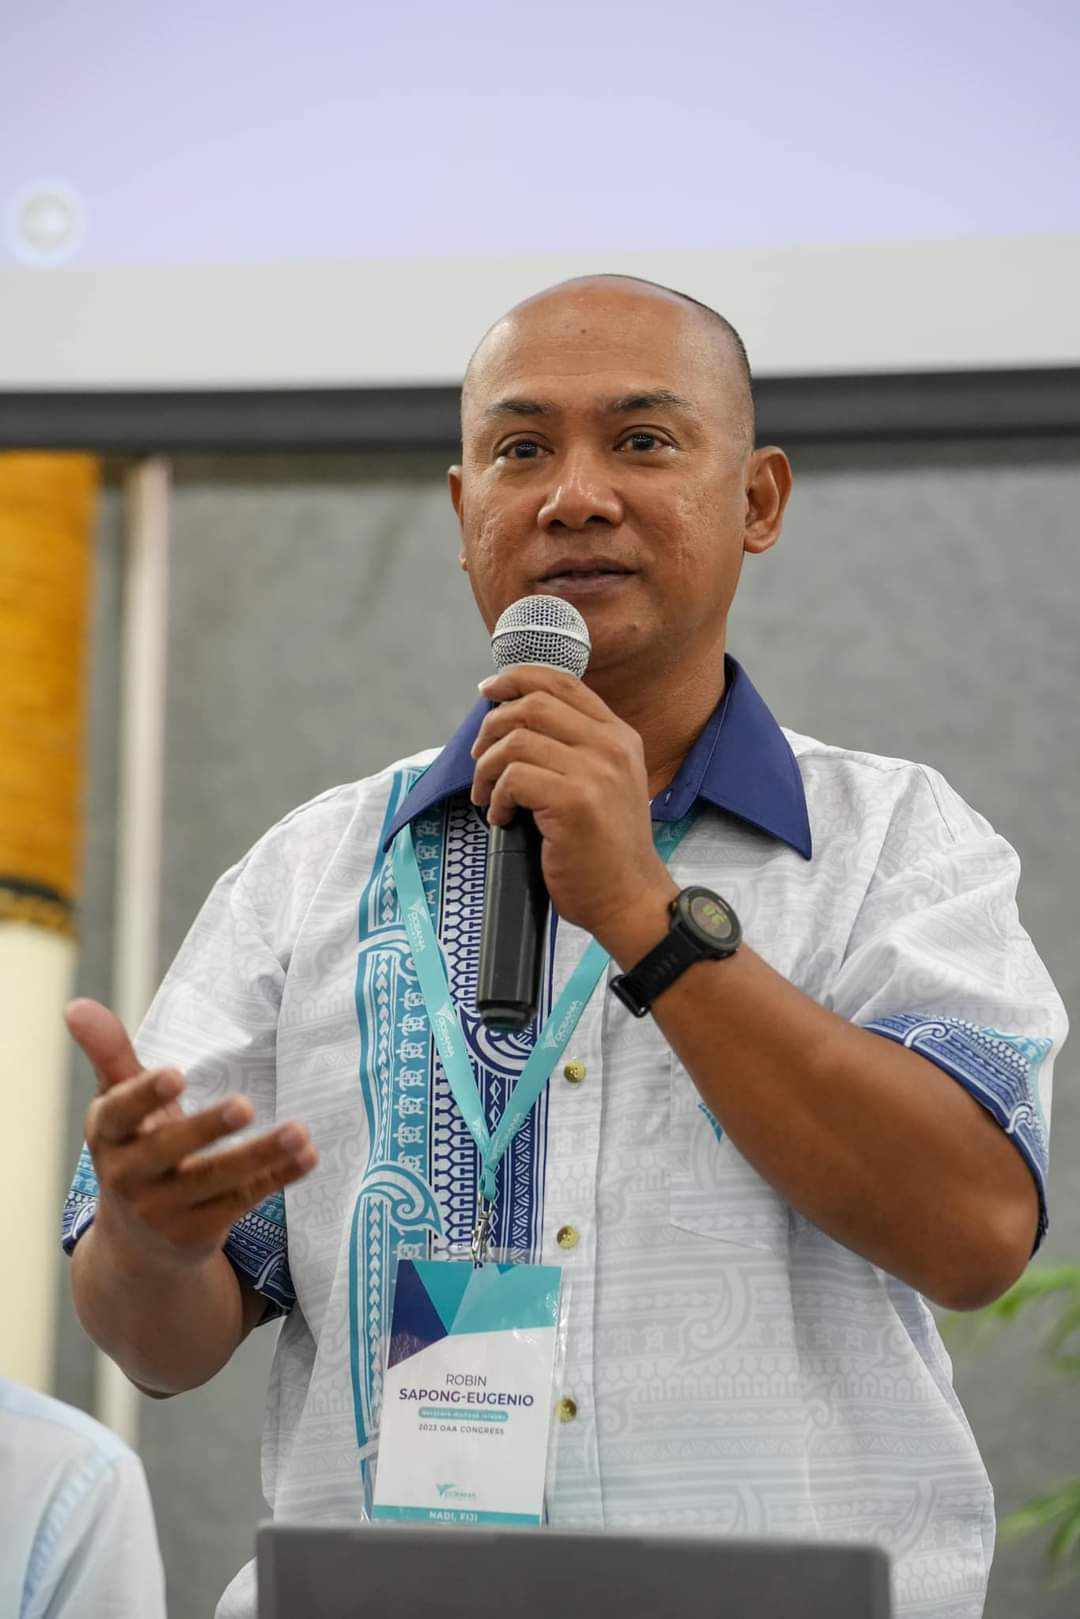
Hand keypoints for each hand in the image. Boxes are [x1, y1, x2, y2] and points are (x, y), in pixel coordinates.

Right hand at [66, 998, 316, 1272]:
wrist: (136, 1246)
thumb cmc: (135, 1150)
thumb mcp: (119, 1107)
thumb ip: (109, 1054)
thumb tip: (76, 1004)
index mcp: (109, 1136)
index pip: (120, 1115)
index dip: (145, 1095)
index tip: (176, 1073)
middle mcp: (130, 1177)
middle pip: (169, 1150)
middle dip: (207, 1128)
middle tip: (245, 1105)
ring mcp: (164, 1211)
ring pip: (216, 1181)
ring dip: (260, 1155)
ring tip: (298, 1131)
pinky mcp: (199, 1233)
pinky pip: (242, 1201)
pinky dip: (277, 1178)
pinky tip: (308, 1155)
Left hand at [469, 664, 674, 942]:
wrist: (629, 898)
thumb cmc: (605, 848)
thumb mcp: (604, 783)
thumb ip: (573, 748)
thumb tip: (510, 719)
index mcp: (618, 736)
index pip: (561, 681)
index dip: (516, 678)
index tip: (489, 692)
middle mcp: (611, 746)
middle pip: (532, 704)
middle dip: (491, 727)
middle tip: (480, 760)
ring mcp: (595, 772)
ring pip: (516, 740)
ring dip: (487, 769)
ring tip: (488, 797)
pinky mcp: (575, 802)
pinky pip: (514, 778)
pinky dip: (497, 798)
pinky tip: (504, 818)